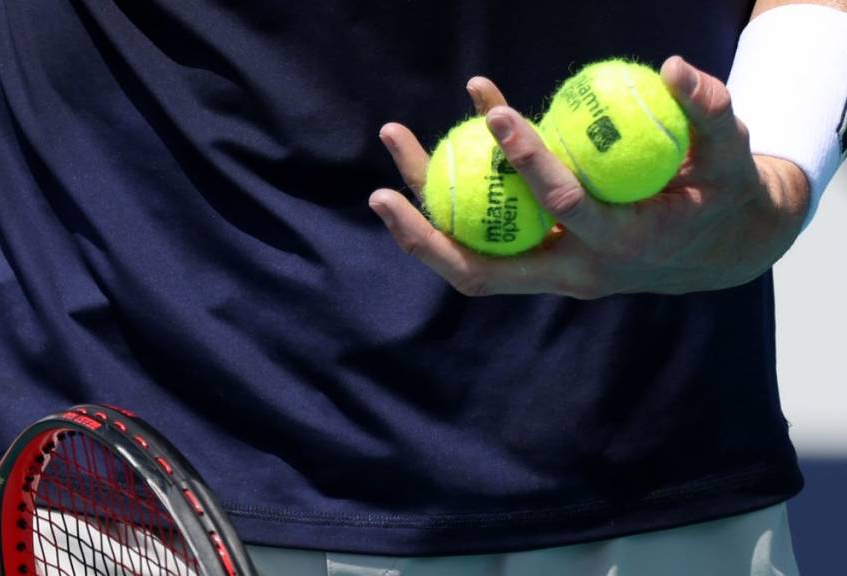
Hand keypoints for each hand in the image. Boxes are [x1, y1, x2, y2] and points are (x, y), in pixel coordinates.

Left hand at [369, 56, 809, 297]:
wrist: (720, 254)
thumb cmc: (722, 196)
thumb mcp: (732, 158)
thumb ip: (713, 115)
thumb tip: (677, 69)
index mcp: (619, 246)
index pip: (564, 207)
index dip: (529, 163)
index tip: (497, 115)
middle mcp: (573, 272)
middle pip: (481, 271)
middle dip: (426, 237)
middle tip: (379, 188)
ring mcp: (549, 274)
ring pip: (470, 262)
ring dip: (422, 220)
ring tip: (396, 145)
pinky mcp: (538, 264)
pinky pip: (484, 240)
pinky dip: (455, 205)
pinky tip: (437, 153)